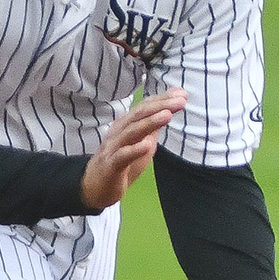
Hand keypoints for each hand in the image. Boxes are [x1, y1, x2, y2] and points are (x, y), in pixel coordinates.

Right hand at [81, 88, 185, 210]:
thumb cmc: (121, 161)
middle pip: (139, 115)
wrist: (95, 186)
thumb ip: (153, 127)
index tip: (183, 93)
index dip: (163, 99)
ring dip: (150, 122)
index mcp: (127, 124)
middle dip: (160, 106)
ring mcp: (113, 147)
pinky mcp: (111, 165)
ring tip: (167, 115)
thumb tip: (169, 109)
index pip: (145, 107)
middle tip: (180, 101)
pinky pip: (122, 156)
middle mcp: (119, 131)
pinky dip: (134, 150)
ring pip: (131, 132)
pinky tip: (147, 146)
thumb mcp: (141, 141)